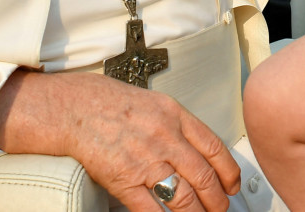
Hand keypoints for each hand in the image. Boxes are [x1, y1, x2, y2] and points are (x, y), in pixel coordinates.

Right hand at [0, 69, 239, 211]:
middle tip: (220, 210)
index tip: (232, 186)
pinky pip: (152, 209)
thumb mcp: (154, 104)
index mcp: (175, 115)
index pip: (215, 148)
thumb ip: (178, 127)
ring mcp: (145, 160)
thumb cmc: (110, 104)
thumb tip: (199, 153)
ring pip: (184, 197)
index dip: (229, 173)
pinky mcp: (124, 180)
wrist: (72, 108)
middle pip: (204, 178)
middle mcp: (165, 137)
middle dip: (217, 201)